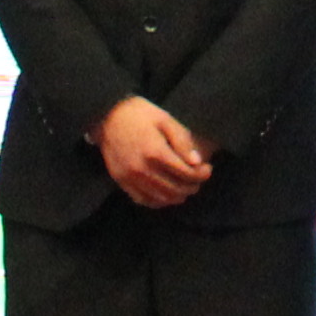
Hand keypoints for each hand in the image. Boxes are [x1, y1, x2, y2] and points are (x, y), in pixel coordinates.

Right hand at [95, 99, 214, 208]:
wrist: (107, 115)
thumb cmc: (140, 114)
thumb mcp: (165, 119)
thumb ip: (182, 141)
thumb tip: (197, 162)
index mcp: (155, 152)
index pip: (186, 173)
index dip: (201, 174)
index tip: (208, 169)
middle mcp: (142, 169)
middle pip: (175, 189)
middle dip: (192, 186)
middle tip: (199, 179)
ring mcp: (130, 178)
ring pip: (161, 198)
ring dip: (178, 196)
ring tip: (186, 187)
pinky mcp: (121, 181)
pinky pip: (143, 200)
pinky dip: (159, 201)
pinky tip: (167, 194)